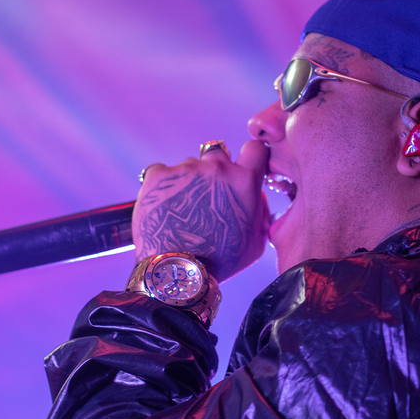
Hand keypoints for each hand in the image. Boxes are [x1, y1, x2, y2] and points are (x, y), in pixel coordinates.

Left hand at [133, 140, 269, 280]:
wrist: (176, 270)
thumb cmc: (218, 261)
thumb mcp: (255, 243)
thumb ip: (261, 213)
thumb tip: (258, 195)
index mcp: (244, 181)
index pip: (254, 148)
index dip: (249, 156)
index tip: (244, 165)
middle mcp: (216, 168)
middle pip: (218, 153)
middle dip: (214, 170)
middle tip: (207, 196)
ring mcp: (186, 169)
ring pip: (189, 166)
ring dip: (188, 181)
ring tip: (182, 212)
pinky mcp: (158, 175)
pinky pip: (162, 172)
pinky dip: (163, 186)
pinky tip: (165, 208)